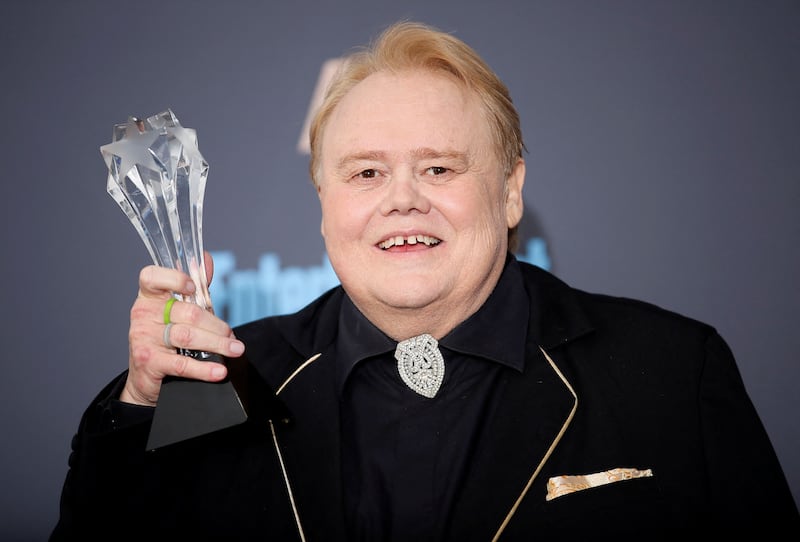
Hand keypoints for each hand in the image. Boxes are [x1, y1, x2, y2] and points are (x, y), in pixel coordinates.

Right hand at [121, 253, 244, 405]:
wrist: (146, 378)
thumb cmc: (166, 339)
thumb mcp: (180, 311)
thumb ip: (195, 288)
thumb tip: (205, 259)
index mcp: (150, 297)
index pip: (151, 277)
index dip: (173, 278)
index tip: (193, 286)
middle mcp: (143, 314)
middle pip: (186, 312)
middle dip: (216, 324)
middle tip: (232, 335)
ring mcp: (143, 338)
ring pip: (187, 336)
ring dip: (217, 343)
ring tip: (235, 349)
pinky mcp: (148, 362)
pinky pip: (181, 364)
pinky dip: (204, 368)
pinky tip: (219, 370)